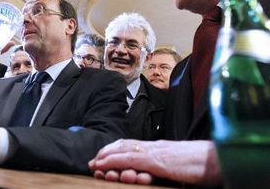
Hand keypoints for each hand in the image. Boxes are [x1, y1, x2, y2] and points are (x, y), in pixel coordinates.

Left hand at [89, 139, 221, 185]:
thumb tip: (156, 169)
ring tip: (95, 162)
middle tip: (94, 159)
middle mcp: (154, 146)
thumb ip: (164, 164)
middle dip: (107, 151)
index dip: (116, 149)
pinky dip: (114, 160)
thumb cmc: (202, 163)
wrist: (218, 159)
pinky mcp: (157, 161)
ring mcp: (155, 152)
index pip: (132, 144)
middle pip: (124, 144)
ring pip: (123, 150)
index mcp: (159, 147)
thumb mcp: (179, 163)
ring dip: (106, 156)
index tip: (104, 155)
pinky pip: (130, 159)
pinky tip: (104, 164)